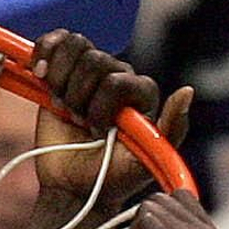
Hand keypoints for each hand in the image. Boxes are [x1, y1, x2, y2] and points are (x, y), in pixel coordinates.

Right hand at [29, 31, 190, 210]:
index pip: (117, 80)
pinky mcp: (61, 71)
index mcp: (140, 92)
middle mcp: (116, 76)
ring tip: (62, 108)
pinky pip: (56, 40)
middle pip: (94, 61)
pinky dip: (44, 51)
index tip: (95, 132)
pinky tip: (41, 73)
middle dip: (79, 99)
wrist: (74, 188)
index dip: (100, 107)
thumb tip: (187, 91)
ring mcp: (88, 72)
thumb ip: (172, 128)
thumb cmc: (111, 178)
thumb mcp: (147, 161)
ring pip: (75, 46)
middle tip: (78, 124)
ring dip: (62, 82)